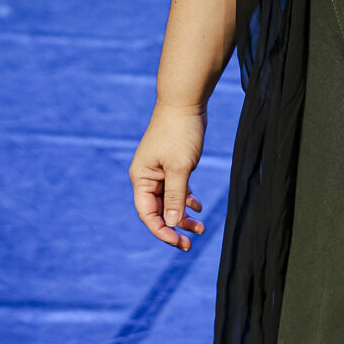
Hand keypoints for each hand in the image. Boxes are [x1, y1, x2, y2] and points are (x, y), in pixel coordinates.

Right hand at [130, 103, 208, 251]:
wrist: (185, 101)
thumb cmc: (180, 132)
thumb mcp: (180, 167)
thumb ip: (176, 196)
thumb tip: (172, 223)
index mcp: (141, 178)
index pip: (148, 213)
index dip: (162, 231)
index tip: (180, 242)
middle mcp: (147, 176)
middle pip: (158, 210)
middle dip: (175, 226)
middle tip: (192, 242)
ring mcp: (159, 171)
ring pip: (169, 201)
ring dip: (183, 215)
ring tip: (201, 227)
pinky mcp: (171, 164)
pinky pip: (177, 189)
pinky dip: (187, 199)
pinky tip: (199, 207)